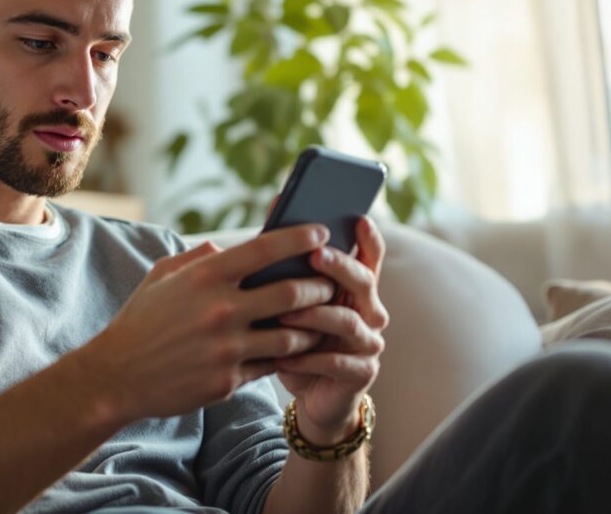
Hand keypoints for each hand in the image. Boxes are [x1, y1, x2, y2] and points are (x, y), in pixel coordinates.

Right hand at [82, 224, 338, 422]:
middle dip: (320, 286)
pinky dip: (287, 356)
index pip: (264, 248)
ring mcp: (227, 348)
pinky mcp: (228, 380)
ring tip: (322, 320)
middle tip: (331, 282)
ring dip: (313, 327)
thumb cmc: (141, 320)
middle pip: (292, 293)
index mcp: (205, 277)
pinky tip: (296, 350)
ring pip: (292, 335)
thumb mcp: (162, 276)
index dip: (299, 237)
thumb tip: (229, 248)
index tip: (320, 232)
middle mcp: (220, 310)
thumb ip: (199, 258)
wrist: (118, 375)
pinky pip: (272, 365)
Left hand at [272, 216, 388, 444]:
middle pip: (362, 282)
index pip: (368, 257)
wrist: (311, 392)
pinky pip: (339, 363)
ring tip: (283, 316)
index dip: (368, 239)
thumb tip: (242, 228)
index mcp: (353, 288)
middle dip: (339, 266)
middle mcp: (368, 311)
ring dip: (315, 316)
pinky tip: (284, 359)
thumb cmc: (294, 338)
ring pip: (348, 322)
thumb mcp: (284, 302)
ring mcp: (368, 343)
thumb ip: (278, 268)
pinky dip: (309, 360)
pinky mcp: (361, 374)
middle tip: (314, 254)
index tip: (358, 218)